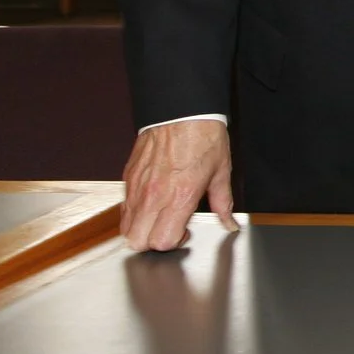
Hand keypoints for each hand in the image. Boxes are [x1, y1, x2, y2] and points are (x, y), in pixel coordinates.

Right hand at [120, 119, 236, 252]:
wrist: (181, 111)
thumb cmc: (203, 137)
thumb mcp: (221, 173)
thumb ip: (223, 204)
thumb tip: (229, 223)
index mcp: (179, 197)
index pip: (162, 241)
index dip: (174, 242)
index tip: (185, 231)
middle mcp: (153, 196)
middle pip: (136, 242)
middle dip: (152, 243)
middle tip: (170, 228)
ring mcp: (137, 188)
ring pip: (125, 228)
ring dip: (141, 230)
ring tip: (160, 217)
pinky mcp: (128, 178)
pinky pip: (123, 208)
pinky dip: (134, 214)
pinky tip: (151, 204)